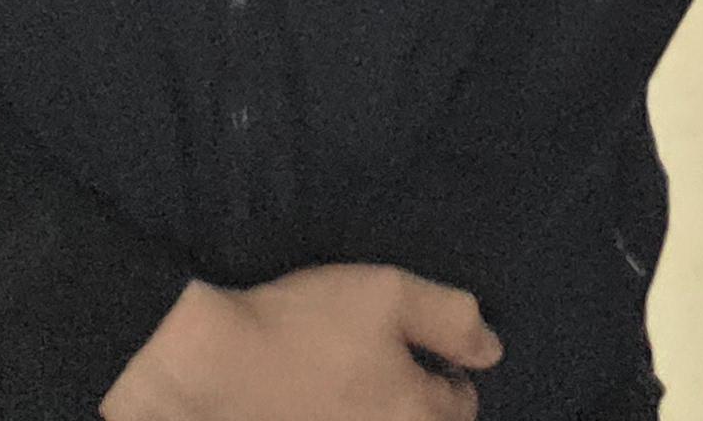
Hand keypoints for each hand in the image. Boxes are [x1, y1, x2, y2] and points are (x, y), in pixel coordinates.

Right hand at [102, 265, 501, 420]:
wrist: (211, 366)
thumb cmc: (305, 324)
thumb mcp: (389, 294)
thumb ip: (451, 318)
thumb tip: (491, 350)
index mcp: (415, 412)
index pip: (462, 405)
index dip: (451, 370)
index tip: (431, 352)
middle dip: (422, 404)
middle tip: (397, 371)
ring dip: (384, 412)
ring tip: (360, 385)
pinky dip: (348, 418)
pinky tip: (324, 397)